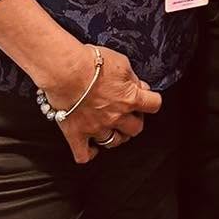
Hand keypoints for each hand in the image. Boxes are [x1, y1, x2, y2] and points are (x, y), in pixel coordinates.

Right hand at [40, 43, 161, 163]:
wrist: (65, 70)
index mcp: (130, 98)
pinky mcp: (76, 134)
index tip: (146, 98)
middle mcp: (116, 117)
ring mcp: (96, 128)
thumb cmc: (91, 62)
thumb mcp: (122, 62)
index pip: (154, 105)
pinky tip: (91, 147)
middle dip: (134, 120)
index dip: (151, 101)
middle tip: (128, 112)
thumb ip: (132, 78)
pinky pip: (83, 155)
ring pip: (113, 142)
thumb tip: (139, 86)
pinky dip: (89, 153)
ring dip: (115, 135)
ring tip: (111, 127)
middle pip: (136, 128)